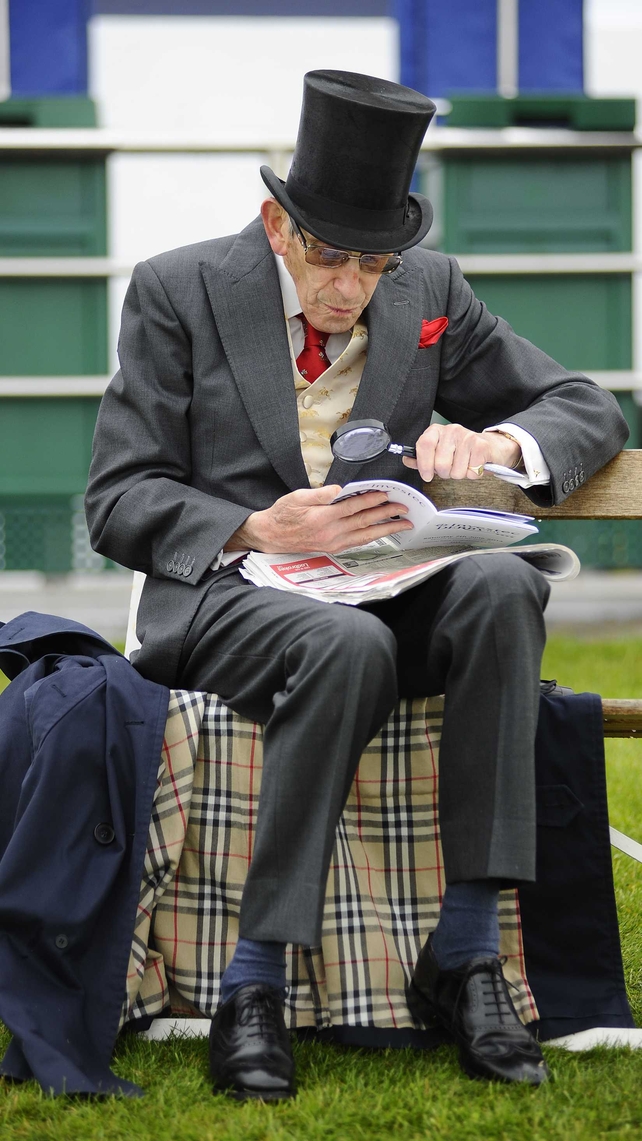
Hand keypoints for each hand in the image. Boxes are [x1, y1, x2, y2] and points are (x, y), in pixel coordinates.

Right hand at [225, 485, 412, 553]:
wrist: (271, 536)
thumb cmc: (282, 514)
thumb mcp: (296, 497)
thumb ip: (319, 494)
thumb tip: (338, 489)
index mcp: (322, 518)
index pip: (353, 507)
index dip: (371, 500)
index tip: (386, 494)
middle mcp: (331, 533)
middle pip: (364, 522)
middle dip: (386, 514)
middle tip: (404, 508)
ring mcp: (333, 543)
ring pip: (365, 535)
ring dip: (386, 529)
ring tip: (402, 524)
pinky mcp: (333, 548)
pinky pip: (358, 542)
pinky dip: (372, 536)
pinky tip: (382, 532)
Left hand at [403, 424, 520, 481]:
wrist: (492, 447)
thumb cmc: (463, 451)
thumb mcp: (439, 452)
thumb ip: (422, 457)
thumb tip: (407, 460)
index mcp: (437, 431)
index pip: (424, 445)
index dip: (424, 464)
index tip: (427, 475)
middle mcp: (451, 430)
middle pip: (440, 464)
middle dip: (445, 473)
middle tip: (452, 468)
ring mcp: (467, 436)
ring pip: (455, 471)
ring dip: (460, 474)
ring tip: (465, 465)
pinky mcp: (480, 446)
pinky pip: (470, 472)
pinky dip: (473, 474)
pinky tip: (475, 465)